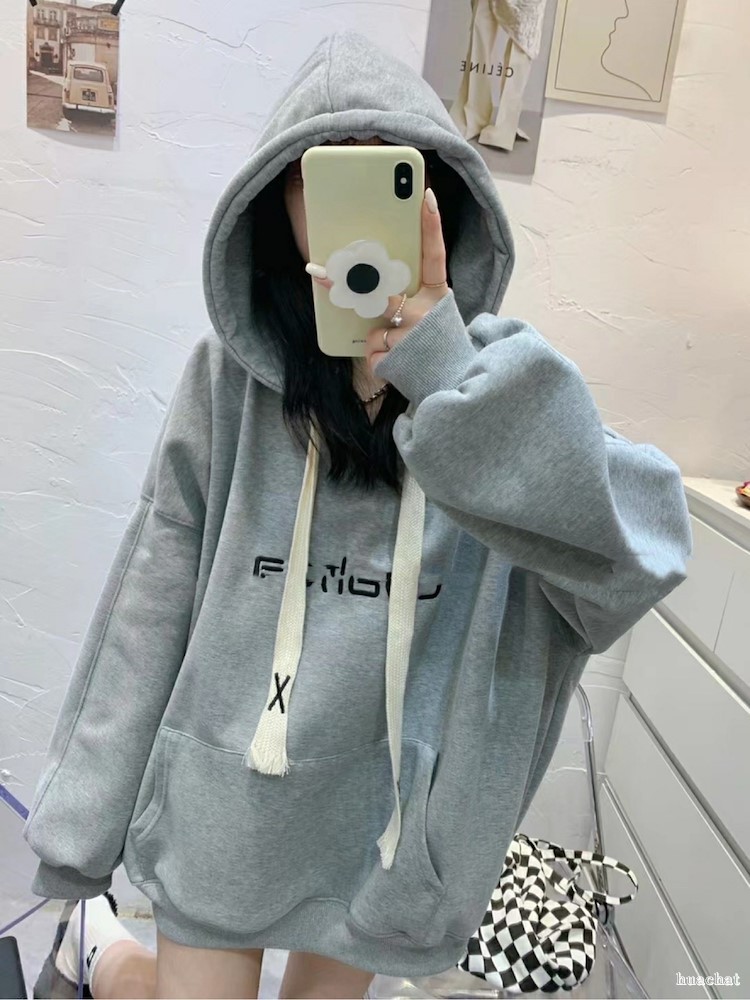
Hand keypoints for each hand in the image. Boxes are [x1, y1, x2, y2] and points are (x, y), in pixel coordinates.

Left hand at [309, 187, 449, 374]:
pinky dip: (379, 362)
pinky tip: (397, 368)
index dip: (432, 225)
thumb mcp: (434, 317)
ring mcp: (412, 335)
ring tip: (402, 352)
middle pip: (379, 292)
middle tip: (317, 272)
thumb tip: (370, 287)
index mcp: (439, 295)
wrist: (452, 385)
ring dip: (380, 341)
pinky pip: (372, 353)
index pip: (435, 254)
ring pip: (373, 329)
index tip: (425, 196)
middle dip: (348, 286)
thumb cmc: (436, 348)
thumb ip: (411, 298)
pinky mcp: (397, 359)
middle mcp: (427, 311)